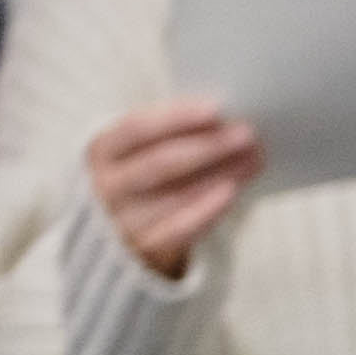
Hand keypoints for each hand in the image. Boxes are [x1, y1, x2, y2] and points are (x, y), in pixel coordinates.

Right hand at [86, 100, 264, 280]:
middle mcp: (106, 184)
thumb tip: (225, 118)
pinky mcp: (145, 246)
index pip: (136, 128)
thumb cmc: (146, 174)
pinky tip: (234, 189)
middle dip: (207, 146)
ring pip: (176, 194)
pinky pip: (182, 227)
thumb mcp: (145, 148)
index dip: (176, 118)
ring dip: (220, 174)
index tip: (217, 109)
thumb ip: (174, 132)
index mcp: (102, 150)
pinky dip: (209, 207)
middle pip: (159, 163)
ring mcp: (123, 219)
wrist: (125, 231)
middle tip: (246, 133)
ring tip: (254, 157)